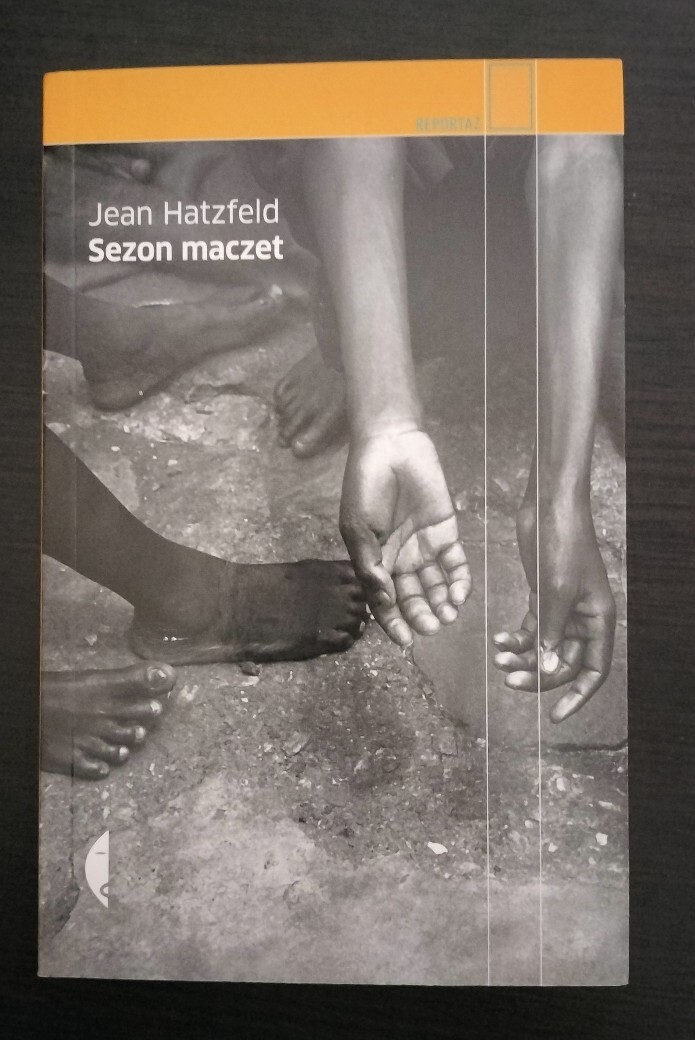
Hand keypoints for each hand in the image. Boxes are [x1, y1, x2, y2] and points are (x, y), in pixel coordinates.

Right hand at [339, 427, 470, 645]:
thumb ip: (370, 564)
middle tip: (432, 628)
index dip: (393, 622)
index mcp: (374, 560)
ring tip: (448, 616)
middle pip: (412, 597)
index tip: (405, 642)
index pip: (384, 600)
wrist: (390, 445)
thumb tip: (382, 600)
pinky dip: (459, 581)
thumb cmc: (365, 484)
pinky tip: (460, 594)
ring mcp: (424, 547)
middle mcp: (400, 558)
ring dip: (442, 604)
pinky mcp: (446, 532)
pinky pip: (456, 564)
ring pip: (436, 586)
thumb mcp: (358, 527)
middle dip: (421, 615)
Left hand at [493, 495, 615, 721]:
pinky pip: (530, 630)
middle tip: (507, 678)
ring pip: (543, 648)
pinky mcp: (542, 597)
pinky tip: (497, 640)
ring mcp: (562, 609)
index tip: (554, 716)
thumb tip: (546, 669)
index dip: (577, 696)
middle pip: (562, 662)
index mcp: (598, 619)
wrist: (549, 506)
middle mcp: (583, 619)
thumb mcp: (556, 591)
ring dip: (521, 657)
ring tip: (497, 658)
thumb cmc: (562, 542)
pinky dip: (514, 638)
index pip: (593, 671)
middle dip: (536, 674)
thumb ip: (551, 632)